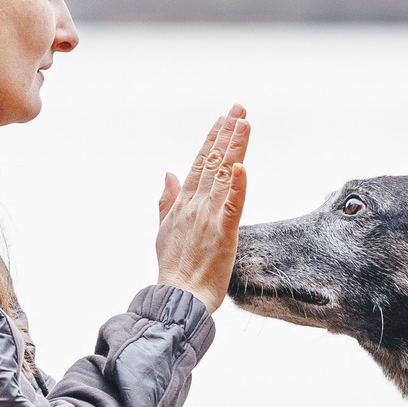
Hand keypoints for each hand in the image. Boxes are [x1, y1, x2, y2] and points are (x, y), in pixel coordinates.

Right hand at [155, 105, 249, 309]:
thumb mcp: (163, 230)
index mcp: (183, 204)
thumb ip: (167, 200)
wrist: (177, 297)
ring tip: (244, 124)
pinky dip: (237, 186)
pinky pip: (232, 206)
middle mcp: (195, 206)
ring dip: (234, 148)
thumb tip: (168, 173)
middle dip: (227, 134)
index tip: (223, 120)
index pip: (200, 164)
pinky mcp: (223, 234)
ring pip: (223, 176)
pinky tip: (241, 168)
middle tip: (239, 109)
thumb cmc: (173, 269)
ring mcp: (208, 218)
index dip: (212, 140)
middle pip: (213, 162)